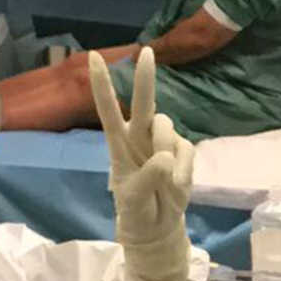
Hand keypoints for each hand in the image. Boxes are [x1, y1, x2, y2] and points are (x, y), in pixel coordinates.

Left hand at [89, 47, 194, 280]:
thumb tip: (164, 156)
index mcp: (119, 144)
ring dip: (167, 152)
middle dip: (145, 78)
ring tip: (165, 183)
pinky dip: (184, 170)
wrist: (158, 228)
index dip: (102, 85)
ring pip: (169, 129)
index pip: (108, 111)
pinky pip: (187, 151)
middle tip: (146, 52)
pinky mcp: (183, 153)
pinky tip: (177, 186)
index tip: (93, 58)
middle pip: (145, 104)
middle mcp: (140, 137)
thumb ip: (147, 177)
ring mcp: (163, 143)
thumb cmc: (136, 211)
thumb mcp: (134, 199)